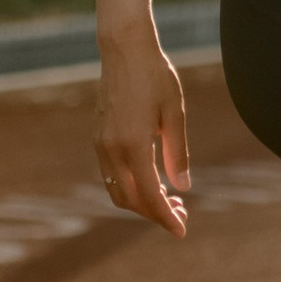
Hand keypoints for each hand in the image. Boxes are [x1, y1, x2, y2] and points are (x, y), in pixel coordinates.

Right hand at [93, 26, 191, 233]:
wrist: (125, 50)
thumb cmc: (156, 77)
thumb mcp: (175, 114)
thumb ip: (177, 153)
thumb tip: (182, 188)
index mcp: (133, 146)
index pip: (150, 197)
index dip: (166, 219)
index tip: (181, 231)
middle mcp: (111, 149)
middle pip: (130, 200)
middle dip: (154, 213)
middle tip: (181, 213)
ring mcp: (100, 144)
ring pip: (117, 190)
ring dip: (140, 202)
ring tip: (168, 199)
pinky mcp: (98, 136)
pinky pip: (110, 174)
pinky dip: (130, 185)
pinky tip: (150, 179)